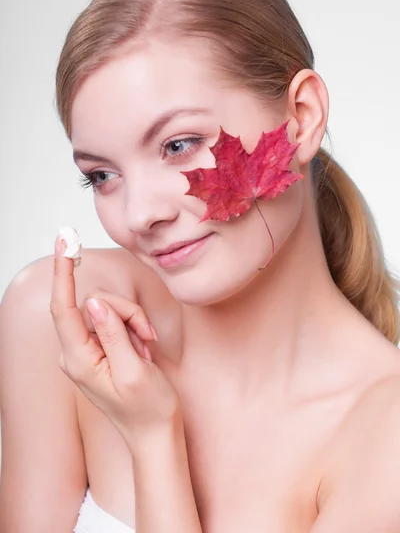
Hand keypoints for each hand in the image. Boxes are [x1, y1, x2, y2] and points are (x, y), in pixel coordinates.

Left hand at [50, 235, 180, 443]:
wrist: (155, 433)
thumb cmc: (147, 409)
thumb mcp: (134, 371)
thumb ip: (113, 334)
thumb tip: (94, 303)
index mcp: (78, 360)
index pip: (64, 308)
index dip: (64, 273)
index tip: (65, 244)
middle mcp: (76, 353)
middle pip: (95, 305)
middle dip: (125, 312)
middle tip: (146, 336)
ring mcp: (87, 350)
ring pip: (108, 310)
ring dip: (133, 322)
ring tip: (145, 347)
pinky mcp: (100, 348)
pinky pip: (114, 321)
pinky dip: (133, 328)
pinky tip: (142, 348)